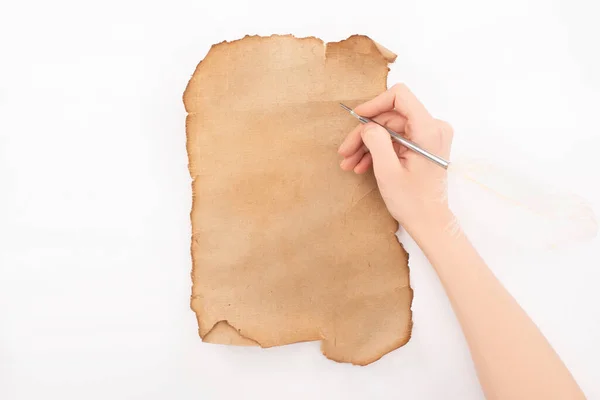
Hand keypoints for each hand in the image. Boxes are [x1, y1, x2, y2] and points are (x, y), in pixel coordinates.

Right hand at [338, 84, 452, 228]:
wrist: (430, 223)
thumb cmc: (413, 202)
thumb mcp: (387, 171)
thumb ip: (376, 141)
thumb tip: (367, 125)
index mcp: (429, 130)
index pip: (399, 96)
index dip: (374, 104)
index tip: (357, 118)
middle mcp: (433, 128)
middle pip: (390, 116)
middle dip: (365, 133)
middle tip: (345, 151)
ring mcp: (429, 137)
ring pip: (390, 129)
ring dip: (367, 144)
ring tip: (349, 162)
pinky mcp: (423, 146)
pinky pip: (396, 140)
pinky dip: (378, 150)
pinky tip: (361, 165)